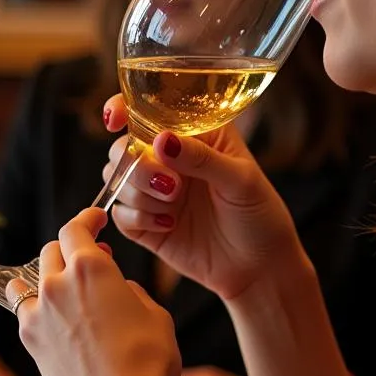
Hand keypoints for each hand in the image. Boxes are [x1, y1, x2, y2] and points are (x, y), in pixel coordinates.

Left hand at [12, 208, 179, 375]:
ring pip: (31, 277)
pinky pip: (22, 309)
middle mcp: (58, 282)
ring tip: (65, 288)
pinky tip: (48, 314)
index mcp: (91, 266)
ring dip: (48, 276)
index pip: (76, 227)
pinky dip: (32, 305)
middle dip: (72, 249)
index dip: (87, 219)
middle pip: (53, 249)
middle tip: (92, 261)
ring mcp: (39, 310)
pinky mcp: (29, 338)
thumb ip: (132, 292)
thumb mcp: (156, 315)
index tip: (96, 219)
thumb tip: (119, 291)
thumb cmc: (147, 362)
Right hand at [102, 96, 312, 304]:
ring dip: (138, 191)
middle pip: (123, 145)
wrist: (260, 267)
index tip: (115, 120)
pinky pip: (119, 213)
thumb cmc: (259, 215)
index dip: (125, 108)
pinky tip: (168, 225)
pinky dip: (137, 218)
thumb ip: (202, 158)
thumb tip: (162, 140)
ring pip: (116, 177)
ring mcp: (154, 190)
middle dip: (136, 164)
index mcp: (194, 134)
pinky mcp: (144, 223)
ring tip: (173, 206)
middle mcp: (168, 158)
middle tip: (172, 185)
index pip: (150, 110)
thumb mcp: (240, 180)